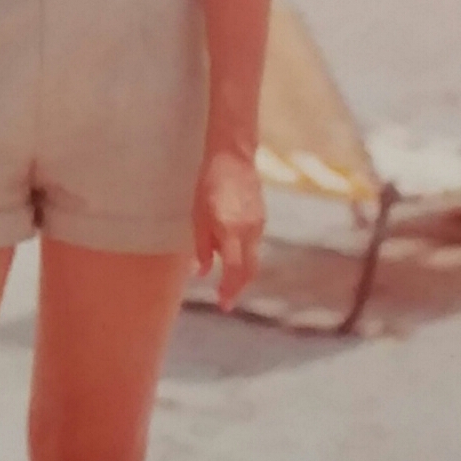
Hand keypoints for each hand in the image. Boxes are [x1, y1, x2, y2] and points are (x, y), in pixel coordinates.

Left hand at [192, 146, 265, 310]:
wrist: (233, 156)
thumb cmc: (209, 183)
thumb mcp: (198, 215)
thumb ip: (202, 246)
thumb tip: (203, 272)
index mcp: (231, 230)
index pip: (235, 270)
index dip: (229, 290)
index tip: (223, 304)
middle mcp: (250, 231)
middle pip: (249, 270)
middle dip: (238, 288)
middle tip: (226, 301)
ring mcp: (259, 224)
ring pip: (253, 258)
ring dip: (241, 273)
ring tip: (226, 283)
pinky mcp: (261, 218)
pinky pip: (254, 244)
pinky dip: (244, 256)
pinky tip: (232, 257)